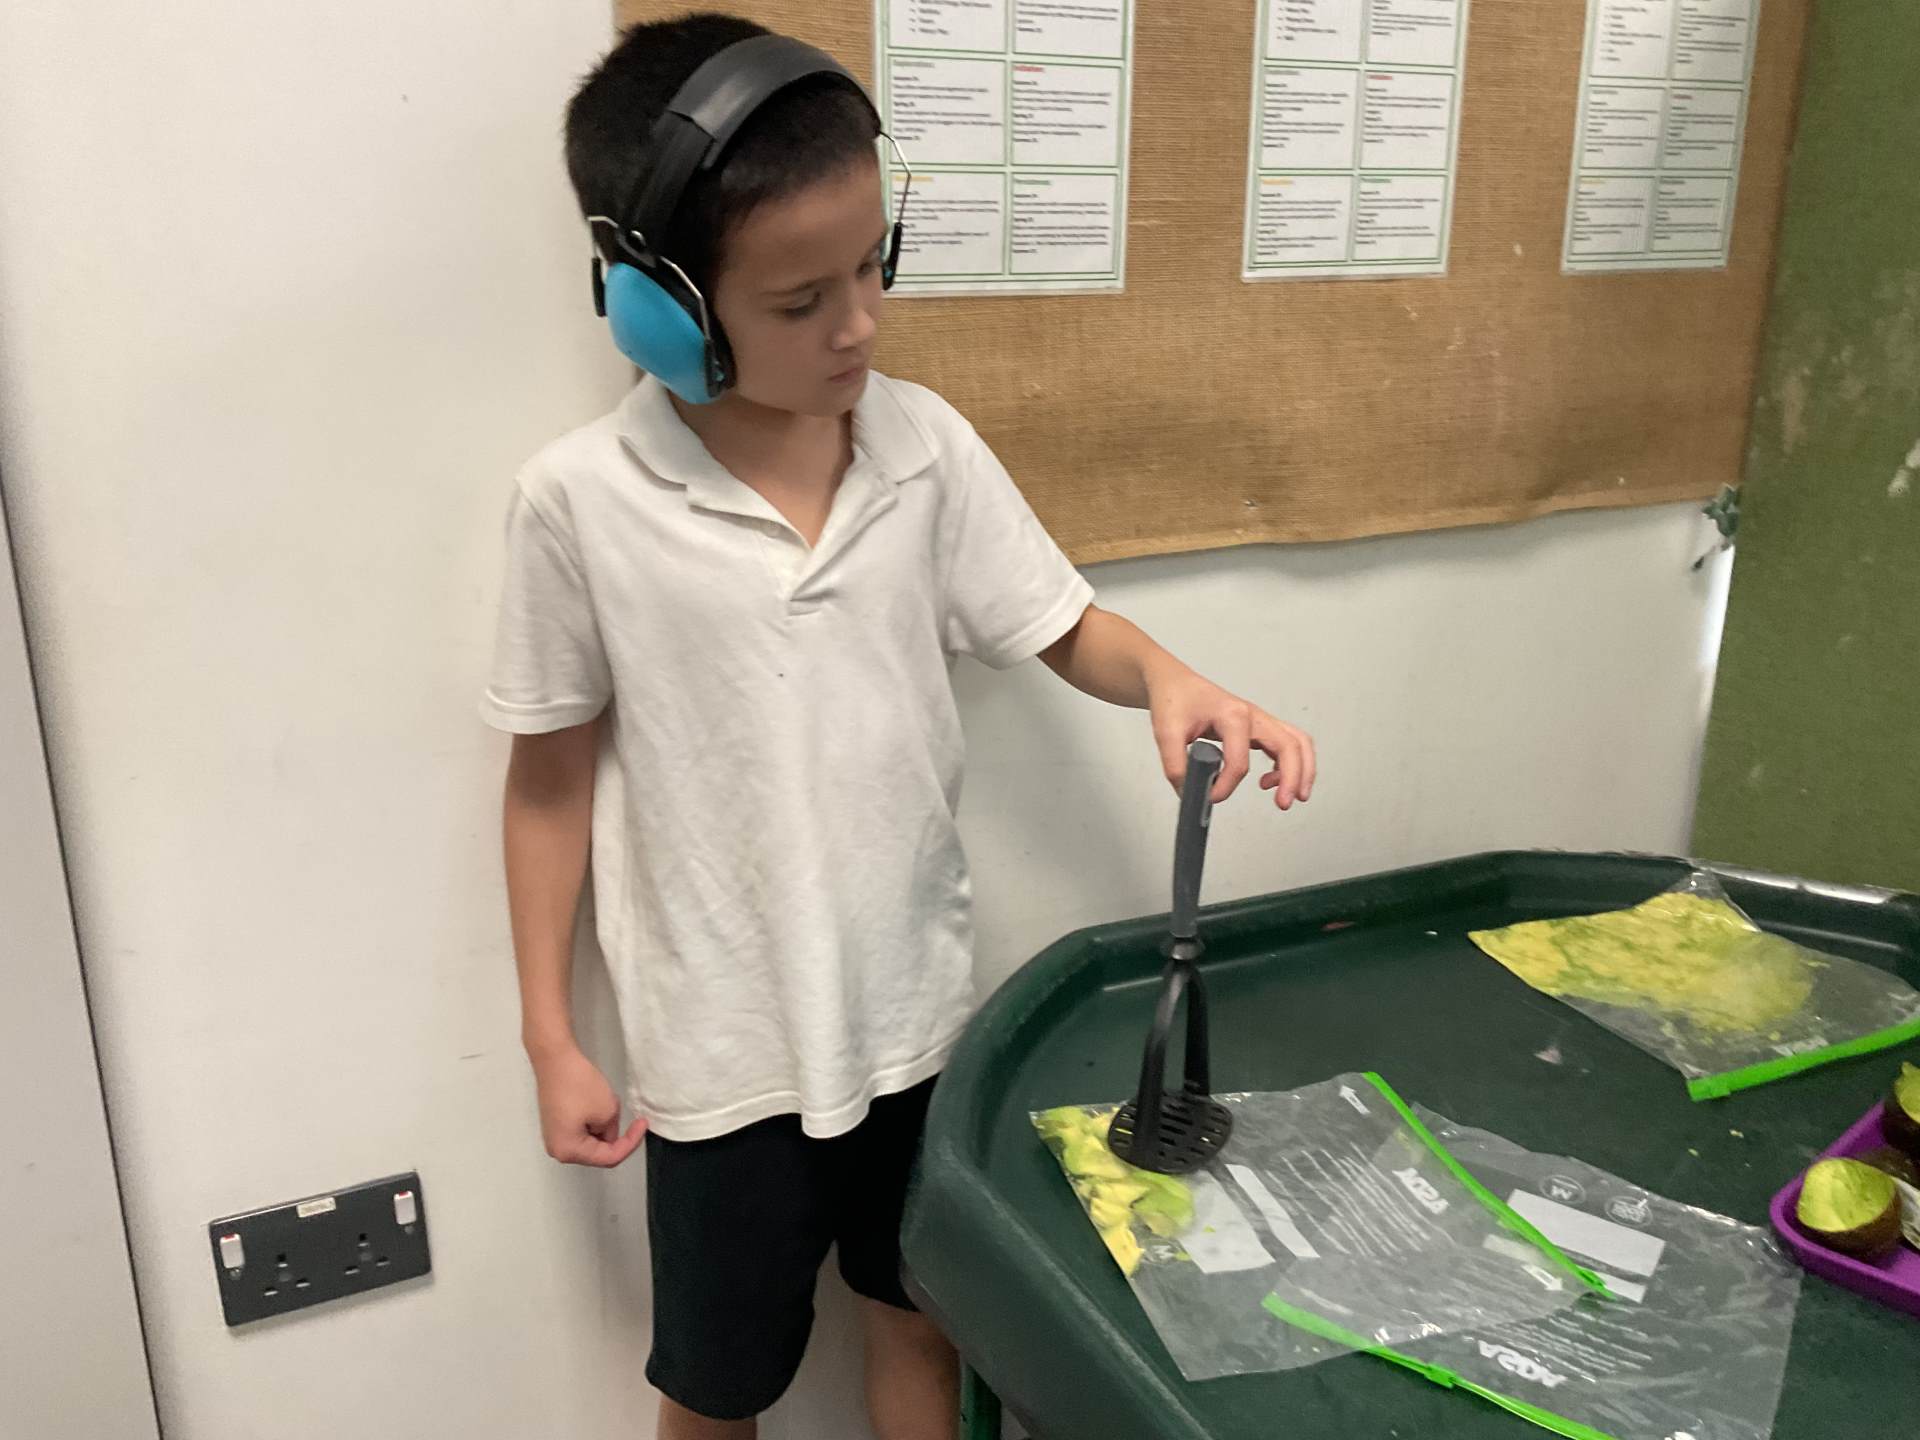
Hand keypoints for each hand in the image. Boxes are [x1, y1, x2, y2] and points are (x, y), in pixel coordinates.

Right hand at [529, 1043, 645, 1166]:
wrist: (556, 1059)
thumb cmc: (578, 1084)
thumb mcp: (607, 1111)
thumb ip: (612, 1129)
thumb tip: (607, 1133)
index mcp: (568, 1151)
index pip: (608, 1158)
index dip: (630, 1143)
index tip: (642, 1126)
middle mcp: (558, 1149)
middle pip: (598, 1152)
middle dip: (616, 1136)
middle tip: (632, 1120)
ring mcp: (556, 1136)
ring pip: (592, 1141)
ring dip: (605, 1126)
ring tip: (609, 1103)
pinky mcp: (558, 1124)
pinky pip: (582, 1130)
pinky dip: (595, 1121)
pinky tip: (598, 1103)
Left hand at [1145, 664, 1315, 808]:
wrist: (1175, 683)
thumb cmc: (1174, 700)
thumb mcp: (1166, 733)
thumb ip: (1176, 767)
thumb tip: (1191, 794)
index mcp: (1231, 715)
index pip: (1239, 761)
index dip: (1226, 785)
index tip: (1211, 797)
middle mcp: (1252, 716)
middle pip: (1288, 745)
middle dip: (1292, 777)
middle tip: (1283, 804)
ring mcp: (1259, 721)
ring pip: (1297, 742)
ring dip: (1302, 770)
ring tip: (1294, 797)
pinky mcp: (1259, 728)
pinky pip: (1287, 744)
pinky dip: (1290, 764)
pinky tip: (1270, 782)